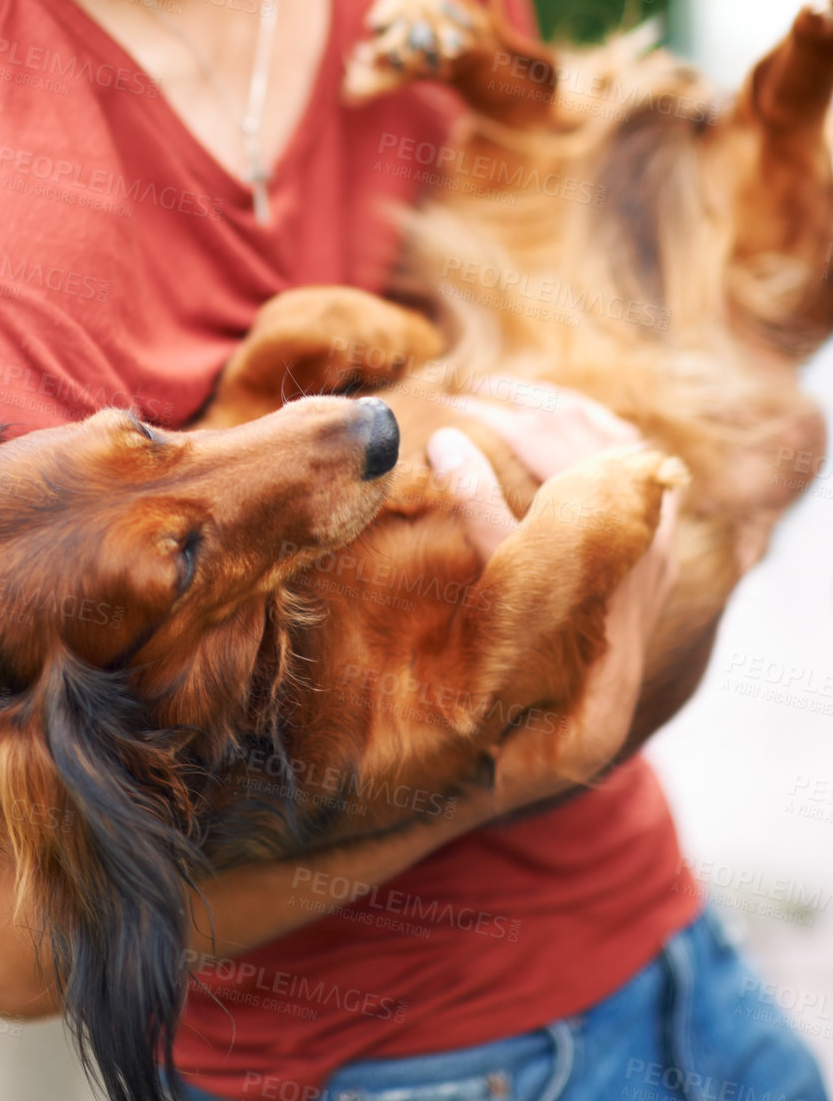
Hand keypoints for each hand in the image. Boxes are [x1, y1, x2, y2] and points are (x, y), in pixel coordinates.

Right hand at [426, 387, 681, 807]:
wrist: (596, 706)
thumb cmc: (542, 641)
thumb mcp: (502, 572)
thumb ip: (477, 505)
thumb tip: (441, 441)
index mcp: (599, 510)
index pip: (540, 436)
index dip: (490, 416)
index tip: (448, 403)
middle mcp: (635, 507)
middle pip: (573, 428)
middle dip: (518, 405)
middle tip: (469, 394)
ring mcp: (653, 518)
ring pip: (610, 434)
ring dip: (559, 409)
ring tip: (510, 396)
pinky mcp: (658, 532)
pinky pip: (636, 459)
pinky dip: (599, 432)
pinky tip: (569, 423)